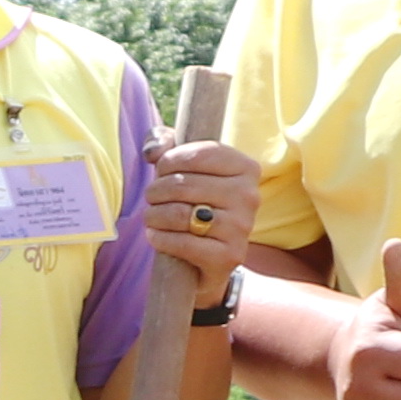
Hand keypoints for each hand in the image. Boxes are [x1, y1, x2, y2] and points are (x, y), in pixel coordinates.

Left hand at [141, 136, 258, 313]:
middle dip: (156, 191)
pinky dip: (160, 238)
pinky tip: (155, 235)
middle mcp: (250, 195)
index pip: (198, 154)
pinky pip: (182, 243)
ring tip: (151, 216)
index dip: (169, 161)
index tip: (160, 171)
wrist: (212, 256)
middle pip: (183, 185)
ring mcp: (242, 227)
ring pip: (179, 214)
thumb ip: (165, 143)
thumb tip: (153, 151)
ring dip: (153, 215)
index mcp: (246, 167)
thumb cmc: (195, 201)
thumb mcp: (184, 165)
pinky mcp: (229, 256)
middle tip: (151, 198)